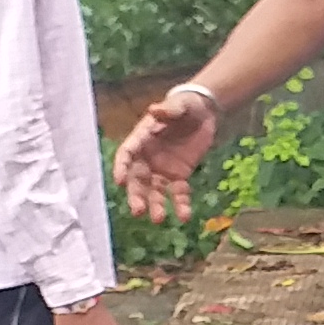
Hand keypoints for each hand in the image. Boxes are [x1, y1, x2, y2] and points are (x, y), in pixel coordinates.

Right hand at [115, 92, 220, 220]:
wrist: (204, 112)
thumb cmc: (185, 106)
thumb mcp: (178, 105)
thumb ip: (167, 110)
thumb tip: (154, 110)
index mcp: (141, 139)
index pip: (126, 155)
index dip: (121, 168)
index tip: (119, 181)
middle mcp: (147, 158)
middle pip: (137, 180)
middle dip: (136, 195)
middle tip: (138, 211)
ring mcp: (162, 170)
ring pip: (155, 191)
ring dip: (156, 205)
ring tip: (159, 219)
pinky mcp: (178, 177)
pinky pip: (178, 193)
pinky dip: (181, 205)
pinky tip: (184, 216)